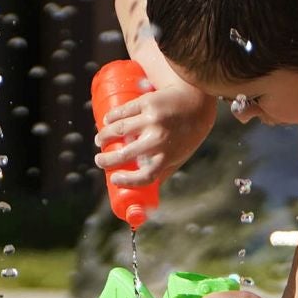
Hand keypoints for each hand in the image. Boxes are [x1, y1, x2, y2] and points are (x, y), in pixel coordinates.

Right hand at [95, 77, 216, 185]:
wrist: (197, 101)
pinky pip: (123, 111)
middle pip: (125, 154)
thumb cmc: (188, 132)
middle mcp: (159, 139)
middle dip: (106, 160)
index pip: (145, 175)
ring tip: (100, 140)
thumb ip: (163, 171)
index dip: (127, 181)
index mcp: (168, 156)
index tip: (114, 179)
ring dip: (104, 136)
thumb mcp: (179, 154)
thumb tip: (146, 196)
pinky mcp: (147, 102)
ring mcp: (152, 119)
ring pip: (119, 130)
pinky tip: (106, 122)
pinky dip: (111, 118)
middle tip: (99, 160)